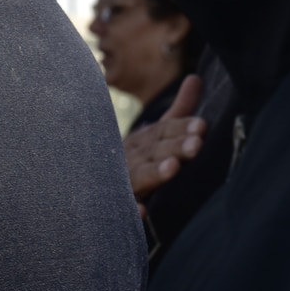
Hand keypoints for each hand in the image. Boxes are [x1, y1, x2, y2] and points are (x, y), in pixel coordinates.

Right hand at [124, 76, 205, 202]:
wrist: (87, 179)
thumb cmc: (134, 158)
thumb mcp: (156, 134)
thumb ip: (178, 111)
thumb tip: (196, 78)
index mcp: (145, 142)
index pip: (164, 131)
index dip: (182, 128)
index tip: (202, 126)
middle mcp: (133, 158)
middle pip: (155, 151)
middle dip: (175, 147)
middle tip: (196, 145)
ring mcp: (122, 181)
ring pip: (140, 176)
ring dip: (154, 172)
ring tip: (172, 168)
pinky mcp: (115, 204)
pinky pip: (123, 209)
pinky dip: (132, 210)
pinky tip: (142, 212)